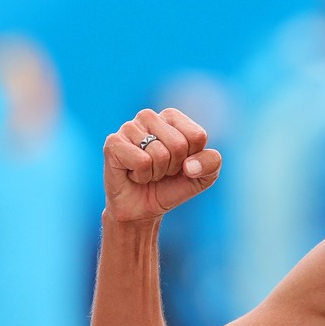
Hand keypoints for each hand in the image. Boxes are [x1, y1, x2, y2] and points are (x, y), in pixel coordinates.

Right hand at [103, 108, 221, 221]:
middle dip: (173, 167)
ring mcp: (129, 127)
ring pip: (159, 154)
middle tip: (161, 171)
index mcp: (173, 117)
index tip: (180, 164)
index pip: (197, 136)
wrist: (142, 209)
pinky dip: (142, 176)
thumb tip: (189, 165)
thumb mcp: (204, 177)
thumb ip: (211, 163)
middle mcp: (149, 116)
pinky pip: (141, 162)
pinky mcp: (113, 143)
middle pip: (179, 144)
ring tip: (147, 172)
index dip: (192, 158)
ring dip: (156, 173)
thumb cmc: (172, 186)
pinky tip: (133, 174)